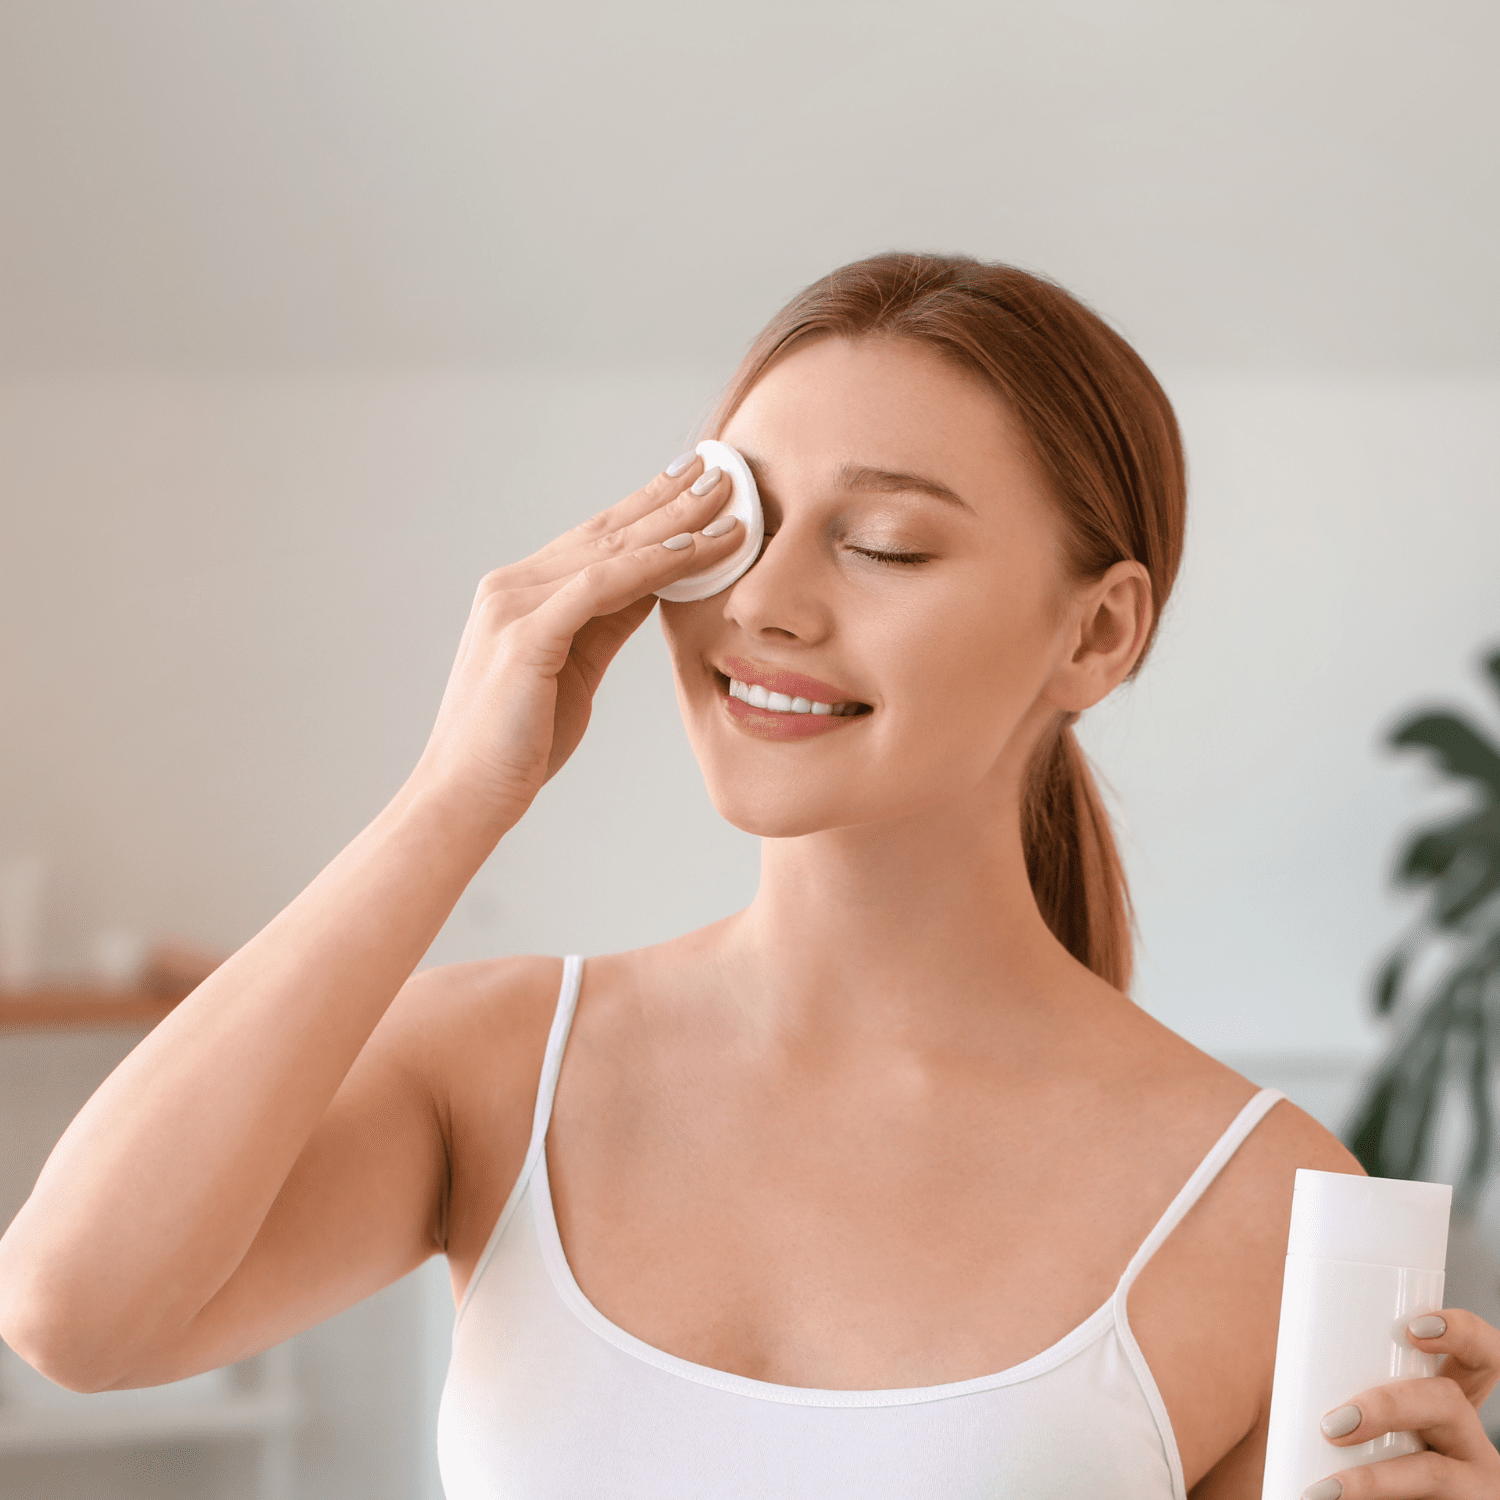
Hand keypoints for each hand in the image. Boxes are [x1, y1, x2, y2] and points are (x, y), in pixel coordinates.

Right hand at [409, 452, 739, 831]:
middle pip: (607, 532)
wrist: (466, 794)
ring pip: (609, 551)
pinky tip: (689, 550)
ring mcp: (514, 607)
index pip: (596, 538)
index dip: (648, 507)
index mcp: (521, 594)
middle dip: (668, 498)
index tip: (695, 481)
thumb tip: (655, 583)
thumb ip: (608, 621)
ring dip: (673, 523)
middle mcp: (512, 587)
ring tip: (724, 499)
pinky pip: (599, 588)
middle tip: (721, 467)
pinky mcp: (525, 637)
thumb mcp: (575, 669)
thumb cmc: (519, 741)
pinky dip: (648, 566)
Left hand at [1302, 1308, 1499, 1497]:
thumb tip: (1280, 1379)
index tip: (1413, 1329)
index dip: (1461, 1333)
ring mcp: (1475, 1486)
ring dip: (1375, 1480)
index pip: (1477, 1356)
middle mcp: (1470, 1440)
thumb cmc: (1374, 1461)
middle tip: (1332, 1426)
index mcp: (1449, 1405)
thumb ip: (1345, 1398)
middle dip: (1388, 1406)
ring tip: (1325, 1491)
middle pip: (1448, 1403)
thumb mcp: (1377, 1428)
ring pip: (1435, 1474)